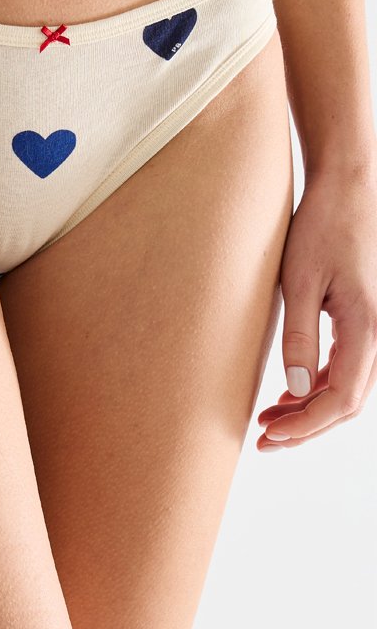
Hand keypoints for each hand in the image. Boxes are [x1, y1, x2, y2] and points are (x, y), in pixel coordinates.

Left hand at [257, 165, 376, 450]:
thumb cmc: (323, 226)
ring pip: (348, 388)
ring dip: (310, 410)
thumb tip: (294, 389)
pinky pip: (347, 368)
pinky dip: (318, 387)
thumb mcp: (300, 280)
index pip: (341, 400)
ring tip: (269, 420)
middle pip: (348, 403)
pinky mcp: (364, 321)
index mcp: (367, 328)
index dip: (306, 427)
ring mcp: (375, 328)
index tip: (270, 436)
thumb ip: (299, 336)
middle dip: (306, 427)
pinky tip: (289, 393)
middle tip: (263, 440)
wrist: (349, 188)